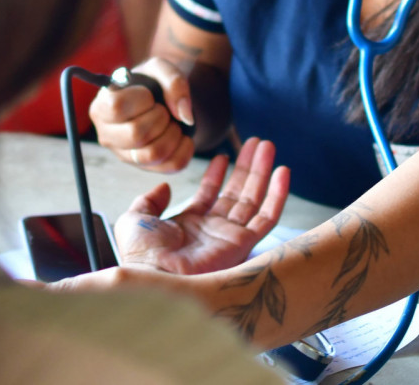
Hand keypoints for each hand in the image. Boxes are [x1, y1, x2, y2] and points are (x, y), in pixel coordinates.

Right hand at [90, 57, 195, 171]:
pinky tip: (182, 135)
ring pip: (153, 154)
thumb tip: (184, 116)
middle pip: (135, 134)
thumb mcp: (161, 69)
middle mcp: (106, 135)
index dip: (141, 99)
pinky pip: (172, 165)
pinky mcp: (144, 167)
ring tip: (172, 122)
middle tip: (162, 109)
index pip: (117, 107)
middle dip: (160, 117)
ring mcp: (124, 155)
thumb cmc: (152, 83)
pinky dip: (185, 148)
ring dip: (173, 134)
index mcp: (101, 107)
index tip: (148, 94)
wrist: (161, 100)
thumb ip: (173, 82)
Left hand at [112, 137, 289, 274]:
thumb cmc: (142, 254)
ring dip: (262, 172)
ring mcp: (230, 237)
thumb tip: (164, 187)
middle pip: (236, 193)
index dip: (216, 175)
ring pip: (253, 199)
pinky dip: (277, 195)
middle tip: (257, 143)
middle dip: (247, 167)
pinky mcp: (243, 244)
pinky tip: (282, 172)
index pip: (209, 195)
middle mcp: (213, 230)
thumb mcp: (135, 219)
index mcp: (189, 225)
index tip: (222, 156)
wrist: (155, 275)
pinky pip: (267, 217)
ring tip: (268, 146)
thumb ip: (149, 201)